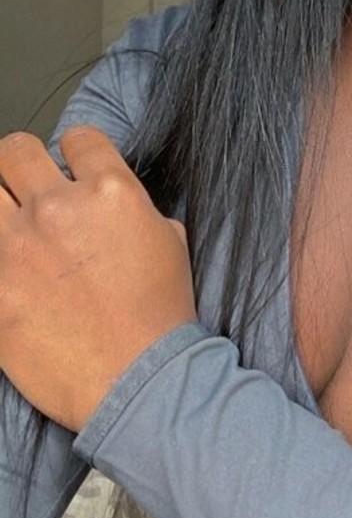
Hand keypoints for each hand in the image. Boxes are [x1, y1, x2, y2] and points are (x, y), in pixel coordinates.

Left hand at [0, 126, 196, 432]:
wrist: (134, 379)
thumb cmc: (158, 315)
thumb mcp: (169, 241)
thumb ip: (134, 208)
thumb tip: (111, 204)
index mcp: (110, 191)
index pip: (78, 138)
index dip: (76, 150)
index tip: (73, 165)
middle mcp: (57, 208)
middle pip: (15, 151)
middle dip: (22, 163)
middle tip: (27, 185)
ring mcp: (16, 247)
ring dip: (0, 204)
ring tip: (11, 225)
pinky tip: (11, 267)